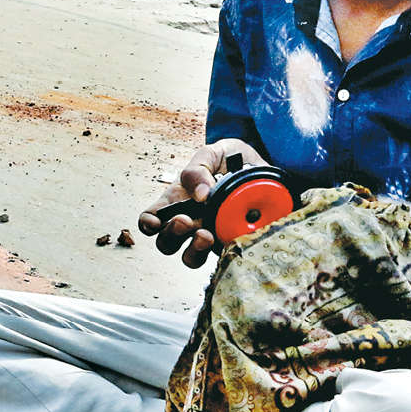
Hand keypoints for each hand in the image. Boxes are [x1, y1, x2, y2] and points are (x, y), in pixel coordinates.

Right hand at [137, 138, 266, 267]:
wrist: (262, 169)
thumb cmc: (230, 159)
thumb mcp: (212, 153)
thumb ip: (199, 169)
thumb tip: (201, 194)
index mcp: (177, 200)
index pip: (151, 217)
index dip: (148, 224)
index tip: (156, 222)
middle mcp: (189, 222)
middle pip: (166, 242)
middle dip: (171, 235)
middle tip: (186, 221)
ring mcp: (209, 235)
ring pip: (190, 258)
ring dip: (193, 250)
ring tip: (206, 235)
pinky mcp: (230, 243)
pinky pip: (221, 257)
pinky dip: (220, 252)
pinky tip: (226, 238)